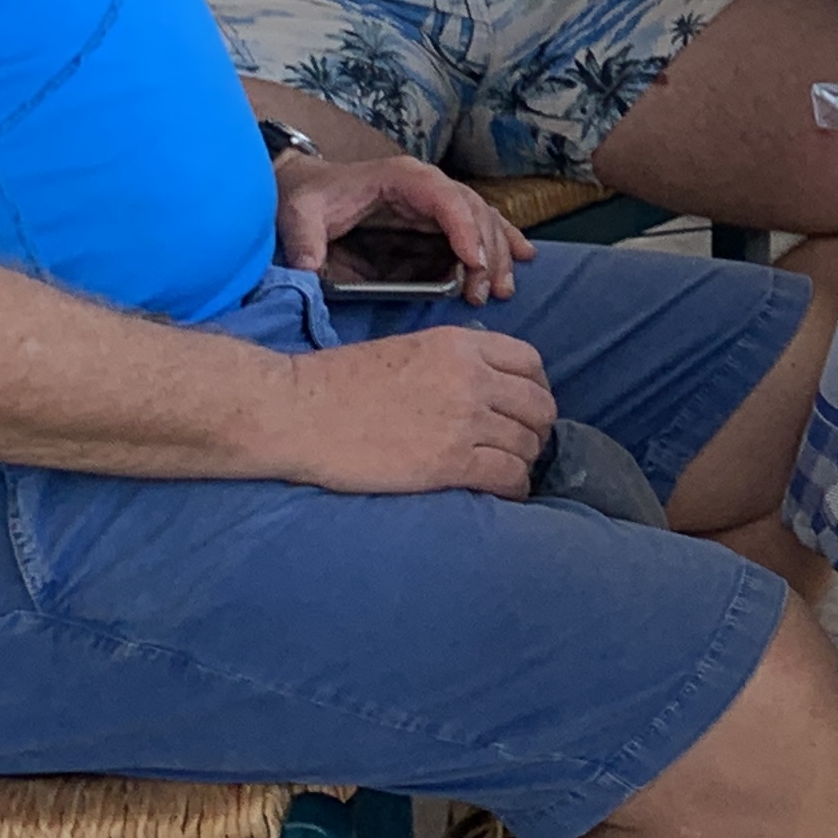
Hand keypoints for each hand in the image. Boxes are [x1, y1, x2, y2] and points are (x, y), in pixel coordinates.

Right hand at [261, 325, 556, 496]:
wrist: (298, 411)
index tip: (524, 408)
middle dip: (536, 428)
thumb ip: (454, 361)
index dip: (535, 389)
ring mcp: (463, 421)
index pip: (531, 363)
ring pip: (527, 444)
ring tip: (507, 470)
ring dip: (523, 460)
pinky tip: (502, 492)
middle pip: (538, 406)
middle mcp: (471, 378)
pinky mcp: (449, 462)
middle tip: (521, 444)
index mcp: (461, 345)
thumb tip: (484, 383)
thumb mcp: (409, 350)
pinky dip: (513, 488)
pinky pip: (508, 476)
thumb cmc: (339, 382)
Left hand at [276, 152, 533, 299]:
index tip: (474, 263)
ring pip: (483, 219)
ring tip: (503, 289)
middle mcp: (427, 184)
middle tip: (489, 291)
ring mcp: (435, 199)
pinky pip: (477, 225)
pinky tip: (524, 257)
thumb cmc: (307, 199)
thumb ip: (305, 240)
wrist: (307, 189)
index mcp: (402, 178)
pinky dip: (501, 241)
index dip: (464, 228)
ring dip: (499, 253)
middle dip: (488, 250)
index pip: (445, 198)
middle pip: (473, 211)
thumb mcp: (299, 215)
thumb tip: (309, 269)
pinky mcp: (436, 217)